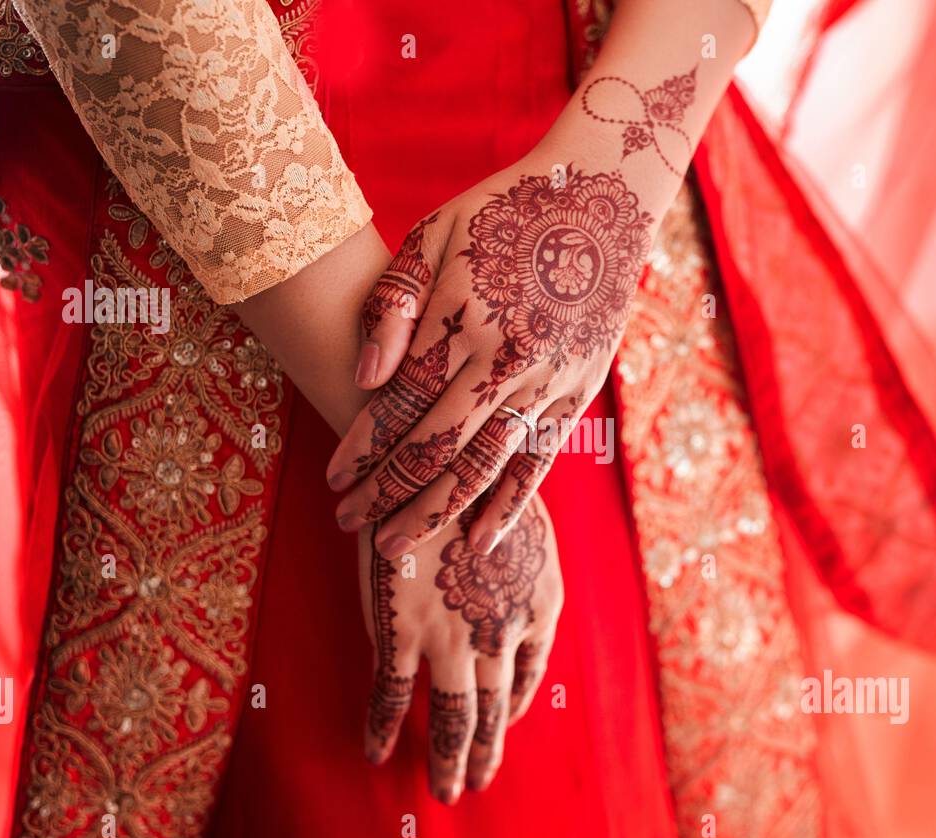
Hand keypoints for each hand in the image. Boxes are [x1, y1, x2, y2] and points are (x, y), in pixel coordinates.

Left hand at [326, 151, 655, 557]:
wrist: (602, 193)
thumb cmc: (504, 209)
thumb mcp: (437, 232)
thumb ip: (397, 303)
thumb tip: (364, 374)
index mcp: (462, 317)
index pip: (398, 403)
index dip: (361, 448)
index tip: (333, 479)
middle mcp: (505, 358)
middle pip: (433, 447)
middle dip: (385, 492)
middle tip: (349, 522)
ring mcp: (546, 378)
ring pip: (483, 465)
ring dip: (435, 512)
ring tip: (395, 546)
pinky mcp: (577, 389)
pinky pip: (539, 459)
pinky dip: (510, 505)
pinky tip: (479, 540)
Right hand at [359, 494, 562, 803]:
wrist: (430, 455)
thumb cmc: (477, 476)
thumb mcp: (522, 522)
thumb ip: (519, 569)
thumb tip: (505, 591)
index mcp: (541, 604)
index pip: (528, 674)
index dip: (513, 707)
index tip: (502, 725)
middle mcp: (504, 632)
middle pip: (493, 710)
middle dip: (483, 753)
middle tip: (472, 785)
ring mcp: (454, 637)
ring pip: (452, 718)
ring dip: (446, 760)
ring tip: (444, 792)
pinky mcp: (403, 632)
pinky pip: (392, 696)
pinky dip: (381, 729)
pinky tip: (374, 752)